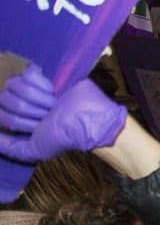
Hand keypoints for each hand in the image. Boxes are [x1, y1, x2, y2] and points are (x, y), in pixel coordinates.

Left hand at [0, 75, 125, 162]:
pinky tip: (54, 91)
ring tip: (53, 104)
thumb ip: (11, 149)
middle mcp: (22, 102)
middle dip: (30, 110)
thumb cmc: (62, 136)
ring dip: (38, 98)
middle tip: (47, 115)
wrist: (86, 119)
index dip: (17, 122)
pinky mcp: (42, 75)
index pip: (0, 115)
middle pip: (6, 100)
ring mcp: (31, 87)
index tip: (37, 127)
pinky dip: (42, 84)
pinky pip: (28, 73)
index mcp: (19, 120)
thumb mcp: (36, 151)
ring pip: (15, 85)